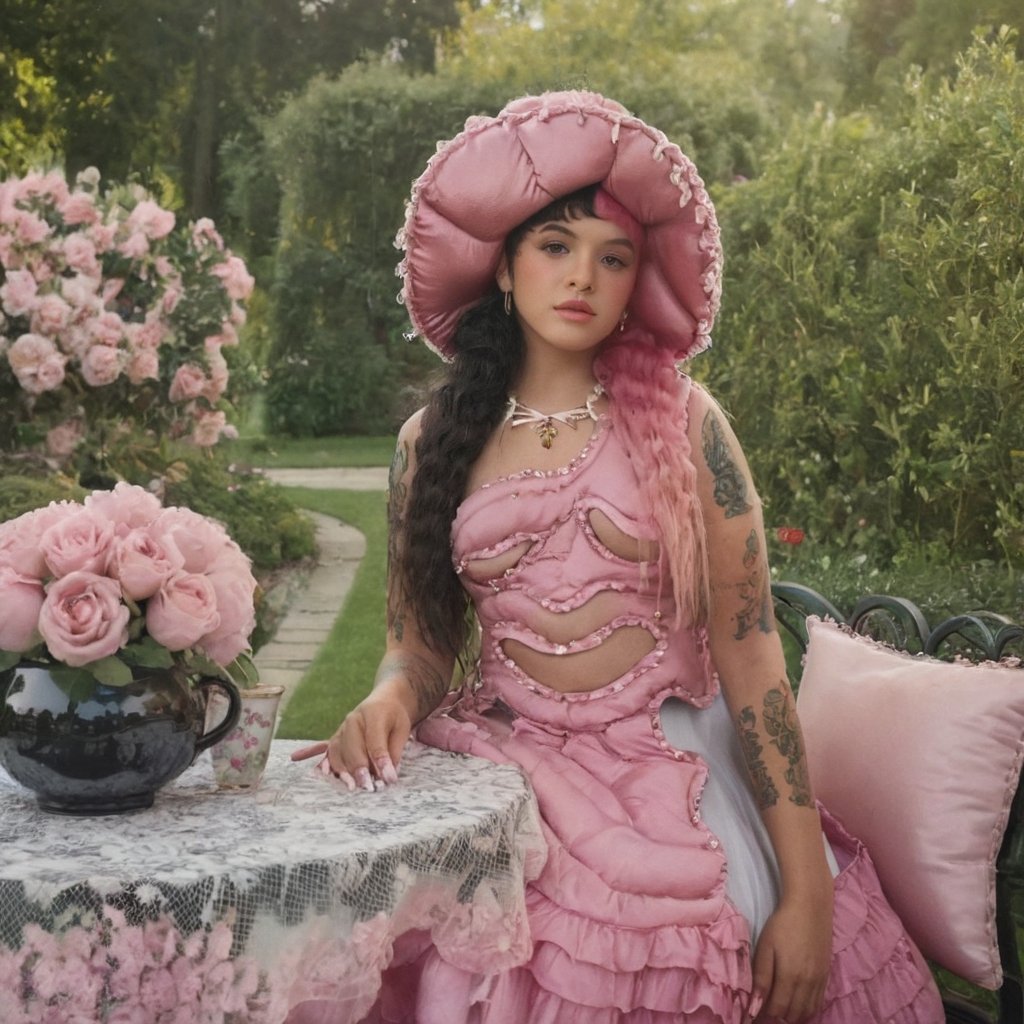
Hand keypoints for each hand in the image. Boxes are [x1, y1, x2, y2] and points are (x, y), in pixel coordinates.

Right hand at [290, 683, 412, 792]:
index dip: (381, 762)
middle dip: (359, 769)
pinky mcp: (336, 738)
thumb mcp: (402, 729)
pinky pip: (328, 753)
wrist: (383, 702)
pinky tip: (327, 776)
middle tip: (368, 787)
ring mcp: (342, 728)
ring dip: (343, 771)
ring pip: (338, 752)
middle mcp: (353, 720)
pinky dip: (328, 766)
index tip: (389, 779)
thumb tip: (388, 775)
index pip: (375, 741)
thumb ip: (394, 751)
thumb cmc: (394, 717)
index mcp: (373, 713)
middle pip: (352, 747)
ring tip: (352, 787)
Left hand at [747, 893, 831, 1022]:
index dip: (765, 1016)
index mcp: (790, 977)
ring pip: (807, 1011)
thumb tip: (755, 1005)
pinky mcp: (826, 975)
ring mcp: (820, 980)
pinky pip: (818, 1002)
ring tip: (780, 1009)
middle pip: (793, 1014)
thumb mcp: (765, 946)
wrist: (810, 907)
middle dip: (778, 1017)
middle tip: (766, 1012)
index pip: (777, 1010)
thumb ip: (761, 977)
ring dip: (793, 1015)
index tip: (755, 1014)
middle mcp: (808, 983)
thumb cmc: (782, 924)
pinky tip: (797, 1004)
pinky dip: (807, 1009)